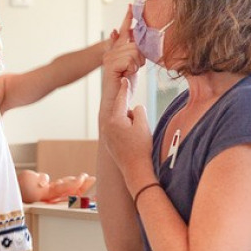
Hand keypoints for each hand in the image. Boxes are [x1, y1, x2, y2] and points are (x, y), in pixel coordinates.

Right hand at [100, 6, 144, 123]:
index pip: (124, 30)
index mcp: (118, 49)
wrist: (115, 103)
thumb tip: (136, 36)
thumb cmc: (124, 87)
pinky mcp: (110, 64)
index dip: (128, 17)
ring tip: (128, 73)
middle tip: (132, 69)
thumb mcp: (134, 66)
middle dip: (140, 58)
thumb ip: (135, 51)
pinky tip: (124, 75)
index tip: (132, 4)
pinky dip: (131, 69)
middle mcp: (112, 50)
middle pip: (136, 44)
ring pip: (134, 52)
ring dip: (136, 65)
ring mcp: (109, 56)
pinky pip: (130, 60)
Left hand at [101, 71, 152, 186]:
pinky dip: (125, 132)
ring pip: (119, 121)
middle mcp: (107, 126)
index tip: (124, 79)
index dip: (125, 89)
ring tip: (137, 139)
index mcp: (115, 120)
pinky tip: (132, 143)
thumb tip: (134, 108)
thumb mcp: (143, 125)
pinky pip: (117, 131)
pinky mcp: (108, 143)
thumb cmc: (141, 148)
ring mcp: (106, 135)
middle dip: (131, 115)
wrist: (136, 171)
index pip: (121, 99)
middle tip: (139, 128)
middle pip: (121, 111)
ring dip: (128, 124)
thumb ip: (139, 111)